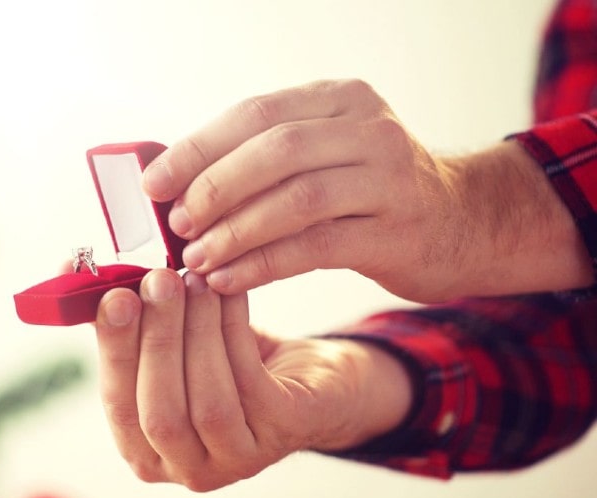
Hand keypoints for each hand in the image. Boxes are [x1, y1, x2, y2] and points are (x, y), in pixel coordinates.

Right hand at [95, 269, 410, 490]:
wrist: (308, 379)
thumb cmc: (231, 360)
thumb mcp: (177, 344)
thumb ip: (135, 321)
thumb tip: (82, 276)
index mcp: (148, 449)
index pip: (119, 407)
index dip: (115, 352)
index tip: (117, 297)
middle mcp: (188, 467)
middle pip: (160, 414)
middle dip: (158, 340)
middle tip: (161, 281)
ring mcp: (238, 458)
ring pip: (208, 402)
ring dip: (198, 331)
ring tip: (196, 281)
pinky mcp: (282, 434)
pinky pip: (251, 382)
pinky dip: (234, 330)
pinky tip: (229, 294)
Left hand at [142, 80, 592, 301]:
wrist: (460, 221)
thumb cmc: (370, 191)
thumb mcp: (327, 154)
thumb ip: (266, 162)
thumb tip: (179, 187)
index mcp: (341, 100)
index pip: (256, 114)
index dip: (198, 148)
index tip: (154, 182)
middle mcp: (368, 130)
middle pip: (275, 150)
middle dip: (214, 187)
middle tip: (175, 222)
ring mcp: (389, 179)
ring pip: (295, 200)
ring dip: (235, 231)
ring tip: (196, 257)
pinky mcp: (396, 232)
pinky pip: (315, 247)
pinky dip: (263, 264)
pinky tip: (229, 280)